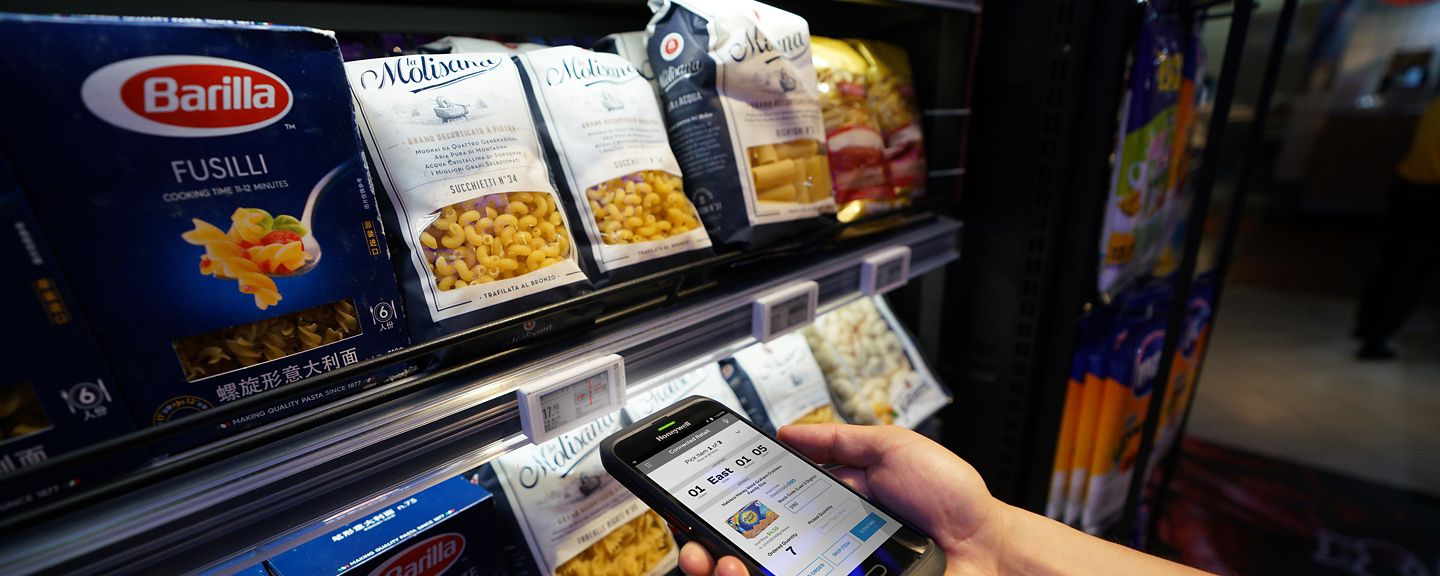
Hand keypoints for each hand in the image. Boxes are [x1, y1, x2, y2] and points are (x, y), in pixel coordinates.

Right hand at [677, 423, 1005, 575]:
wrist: (989, 546)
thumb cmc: (951, 500)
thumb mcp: (892, 448)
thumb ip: (837, 440)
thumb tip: (786, 432)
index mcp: (825, 509)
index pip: (758, 514)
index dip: (721, 513)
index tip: (694, 508)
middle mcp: (821, 549)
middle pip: (746, 558)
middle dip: (708, 555)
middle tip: (701, 551)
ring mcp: (829, 574)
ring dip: (730, 574)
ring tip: (726, 566)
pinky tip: (754, 575)